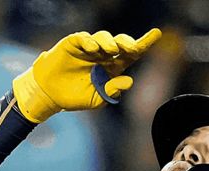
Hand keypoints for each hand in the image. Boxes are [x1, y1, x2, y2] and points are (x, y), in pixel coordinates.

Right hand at [11, 28, 162, 122]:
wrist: (50, 94)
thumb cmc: (75, 97)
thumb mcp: (96, 99)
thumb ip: (111, 91)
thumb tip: (129, 82)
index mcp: (113, 67)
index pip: (132, 55)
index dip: (144, 43)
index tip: (157, 33)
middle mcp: (103, 54)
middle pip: (121, 43)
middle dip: (128, 43)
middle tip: (131, 49)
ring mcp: (89, 48)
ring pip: (104, 37)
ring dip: (109, 42)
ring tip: (110, 51)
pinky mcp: (73, 43)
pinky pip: (84, 37)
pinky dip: (89, 41)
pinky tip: (91, 48)